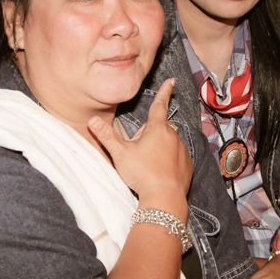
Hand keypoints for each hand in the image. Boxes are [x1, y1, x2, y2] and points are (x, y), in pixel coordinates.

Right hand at [88, 78, 191, 208]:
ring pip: (167, 143)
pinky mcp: (187, 165)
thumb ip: (107, 136)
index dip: (164, 91)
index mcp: (157, 129)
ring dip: (158, 149)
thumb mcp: (120, 154)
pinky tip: (159, 174)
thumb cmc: (142, 173)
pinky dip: (168, 162)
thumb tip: (92, 120)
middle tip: (137, 153)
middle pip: (158, 129)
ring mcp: (182, 150)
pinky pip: (175, 157)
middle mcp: (173, 135)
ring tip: (147, 166)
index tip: (171, 81)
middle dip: (148, 135)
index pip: (159, 105)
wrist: (164, 198)